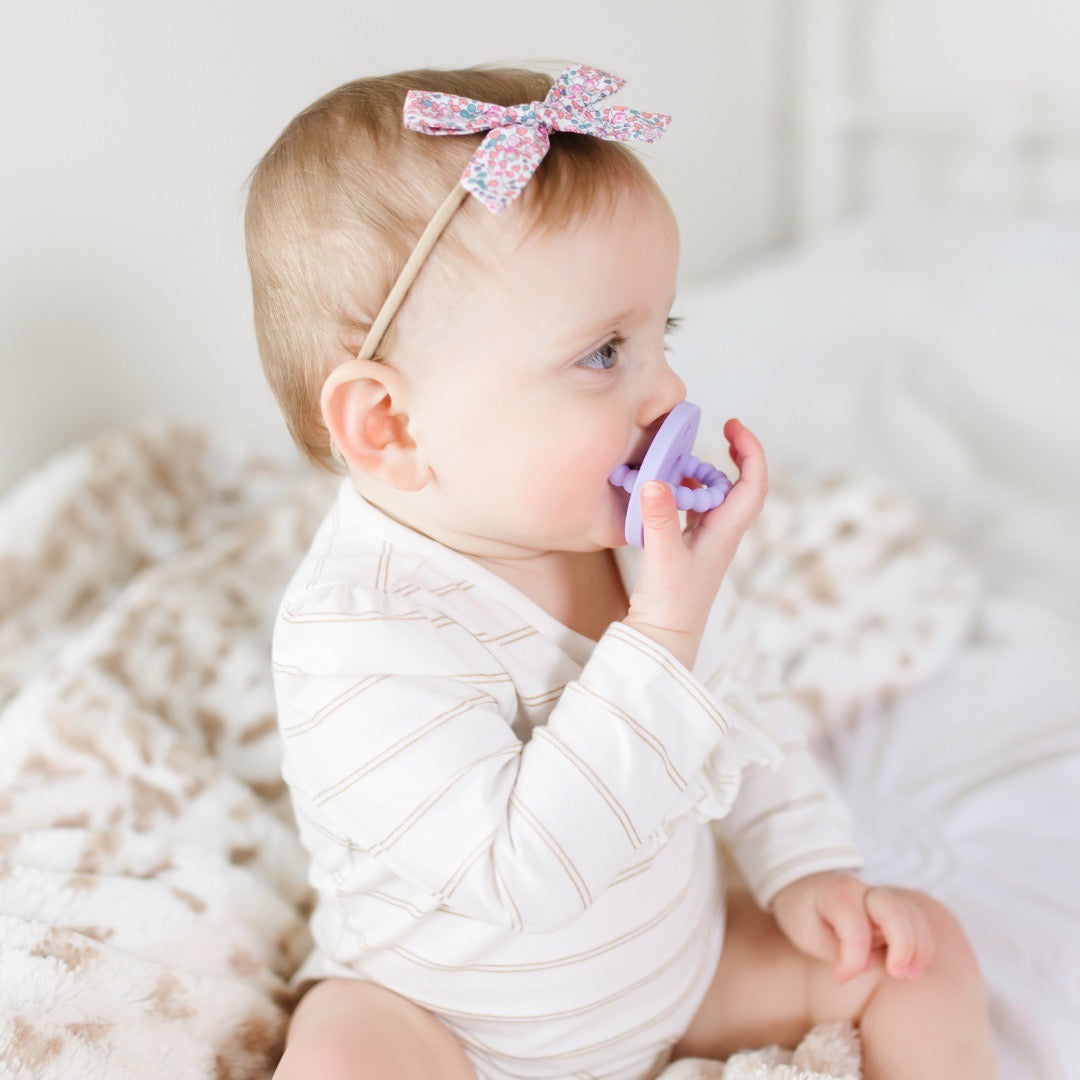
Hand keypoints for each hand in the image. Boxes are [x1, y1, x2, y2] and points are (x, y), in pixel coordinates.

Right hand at [623, 418, 766, 670]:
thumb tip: (656, 480)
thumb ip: (659, 519)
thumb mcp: (662, 559)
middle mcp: (722, 536)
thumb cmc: (670, 606)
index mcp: (725, 533)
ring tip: (685, 458)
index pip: (752, 485)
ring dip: (709, 473)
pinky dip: (688, 493)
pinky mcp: (689, 552)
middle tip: (724, 430)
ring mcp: (707, 544)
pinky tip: (667, 490)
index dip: (750, 452)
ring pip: (718, 498)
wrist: (663, 641)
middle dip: (738, 456)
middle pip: (742, 488)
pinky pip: (697, 512)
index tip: (733, 426)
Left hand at [769, 871, 934, 983]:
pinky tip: (915, 969)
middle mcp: (864, 891)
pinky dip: (922, 945)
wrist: (805, 887)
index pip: (855, 929)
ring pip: (912, 914)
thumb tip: (870, 963)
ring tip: (911, 976)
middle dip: (903, 944)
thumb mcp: (805, 934)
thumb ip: (835, 951)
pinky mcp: (893, 910)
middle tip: (898, 974)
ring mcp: (882, 899)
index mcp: (837, 895)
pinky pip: (916, 921)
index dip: (852, 961)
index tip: (838, 978)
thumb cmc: (805, 914)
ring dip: (919, 947)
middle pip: (894, 909)